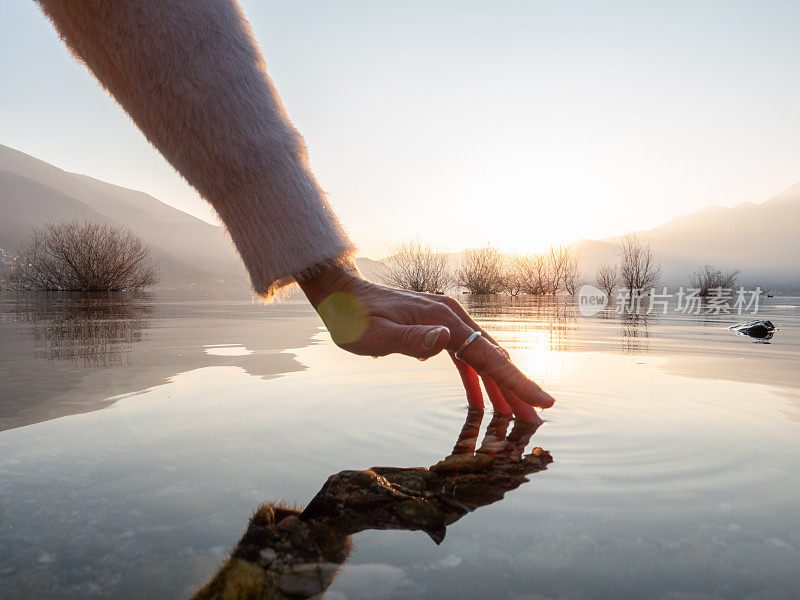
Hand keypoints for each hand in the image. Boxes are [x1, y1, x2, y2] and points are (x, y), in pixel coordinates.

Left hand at [297, 262, 554, 420]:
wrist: (341, 294)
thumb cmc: (353, 318)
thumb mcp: (375, 335)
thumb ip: (411, 339)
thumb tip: (446, 340)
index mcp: (444, 320)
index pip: (488, 357)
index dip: (517, 382)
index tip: (543, 403)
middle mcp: (452, 317)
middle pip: (494, 358)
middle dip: (516, 391)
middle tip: (535, 421)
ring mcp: (447, 321)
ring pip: (483, 359)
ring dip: (499, 387)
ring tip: (515, 416)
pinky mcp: (437, 327)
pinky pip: (465, 357)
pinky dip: (477, 379)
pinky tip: (480, 400)